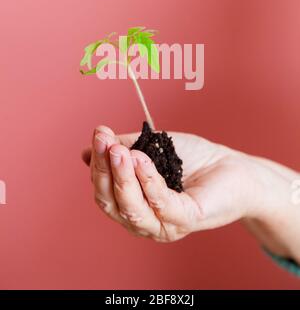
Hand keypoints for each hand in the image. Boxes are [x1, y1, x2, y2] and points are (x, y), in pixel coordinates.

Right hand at [82, 125, 267, 241]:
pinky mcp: (185, 220)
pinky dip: (148, 180)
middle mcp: (143, 221)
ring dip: (122, 176)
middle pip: (111, 202)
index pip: (104, 190)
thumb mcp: (150, 149)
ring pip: (131, 207)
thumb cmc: (193, 159)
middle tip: (104, 140)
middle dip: (104, 170)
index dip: (98, 163)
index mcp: (132, 204)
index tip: (99, 134)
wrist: (232, 167)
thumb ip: (121, 150)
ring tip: (119, 150)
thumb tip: (86, 152)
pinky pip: (160, 203)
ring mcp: (163, 225)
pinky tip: (141, 158)